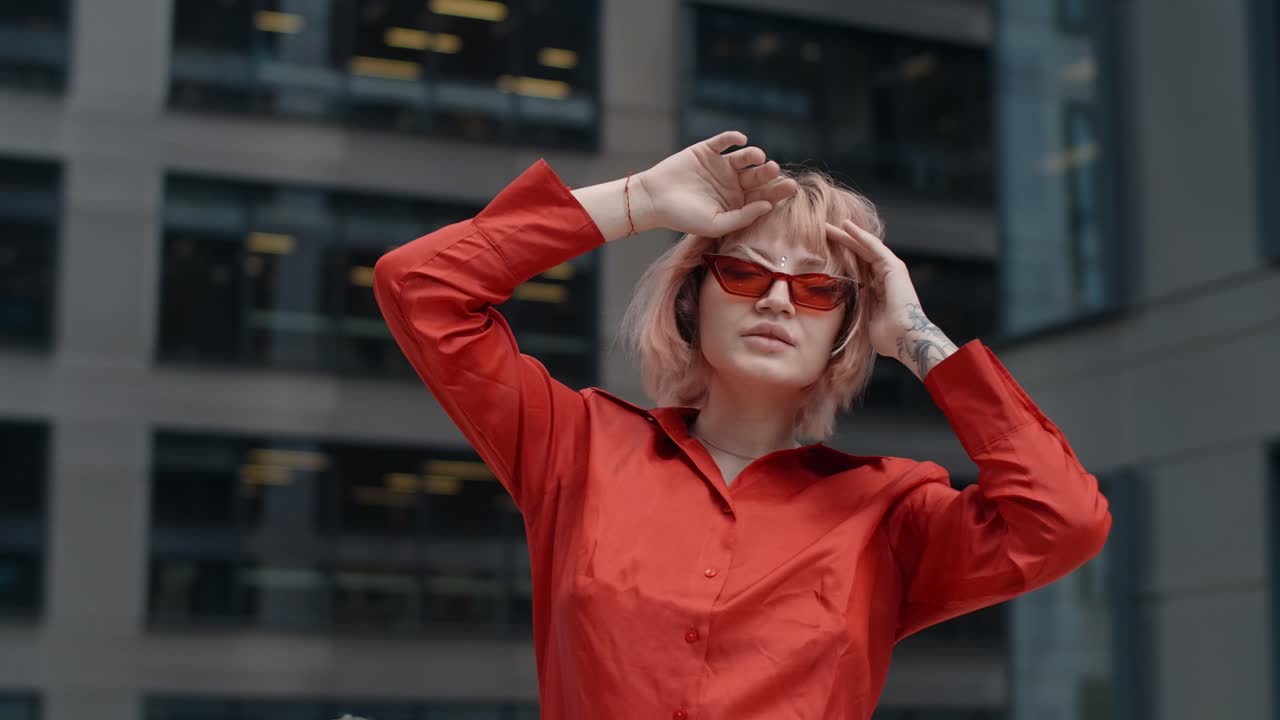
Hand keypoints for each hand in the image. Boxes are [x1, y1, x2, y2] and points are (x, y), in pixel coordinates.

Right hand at [635, 130, 797, 236]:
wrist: (654, 200)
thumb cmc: (684, 218)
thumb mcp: (716, 224)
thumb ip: (742, 217)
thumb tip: (768, 206)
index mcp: (738, 202)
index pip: (763, 196)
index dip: (777, 191)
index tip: (790, 187)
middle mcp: (733, 183)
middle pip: (757, 176)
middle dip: (768, 173)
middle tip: (774, 170)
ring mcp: (721, 165)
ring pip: (744, 158)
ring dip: (754, 155)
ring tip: (758, 157)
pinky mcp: (707, 150)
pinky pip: (724, 141)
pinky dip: (733, 138)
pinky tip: (741, 141)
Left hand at [825, 220, 957, 377]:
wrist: (904, 338)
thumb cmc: (887, 337)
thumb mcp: (863, 321)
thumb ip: (854, 311)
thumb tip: (836, 310)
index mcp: (876, 290)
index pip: (854, 268)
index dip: (839, 258)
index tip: (820, 251)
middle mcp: (883, 277)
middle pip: (858, 255)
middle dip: (840, 243)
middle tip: (821, 232)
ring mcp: (890, 270)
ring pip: (864, 247)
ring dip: (846, 235)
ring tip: (828, 226)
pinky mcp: (893, 267)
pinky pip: (874, 247)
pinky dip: (860, 235)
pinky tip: (846, 226)